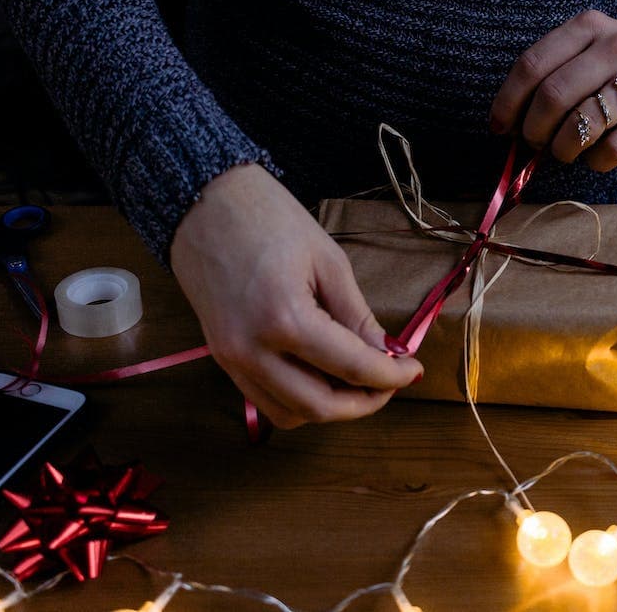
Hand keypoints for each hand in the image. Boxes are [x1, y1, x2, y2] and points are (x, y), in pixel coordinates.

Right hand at [170, 164, 422, 427]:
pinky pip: (264, 400)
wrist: (202, 203)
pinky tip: (322, 376)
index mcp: (285, 319)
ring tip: (357, 381)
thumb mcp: (328, 260)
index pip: (351, 367)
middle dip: (364, 403)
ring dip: (330, 407)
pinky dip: (299, 400)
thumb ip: (357, 315)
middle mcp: (253, 351)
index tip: (414, 370)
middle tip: (389, 382)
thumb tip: (386, 354)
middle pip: (319, 406)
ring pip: (290, 414)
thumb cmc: (267, 218)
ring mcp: (231, 360)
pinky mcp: (221, 359)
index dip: (390, 376)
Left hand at [489, 9, 616, 170]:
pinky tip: (595, 156)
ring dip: (562, 148)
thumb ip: (551, 72)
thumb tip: (507, 122)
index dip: (508, 102)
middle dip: (534, 129)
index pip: (531, 64)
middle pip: (554, 95)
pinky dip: (595, 161)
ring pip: (584, 124)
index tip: (500, 126)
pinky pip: (615, 148)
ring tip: (563, 151)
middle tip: (535, 141)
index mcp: (588, 26)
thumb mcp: (586, 49)